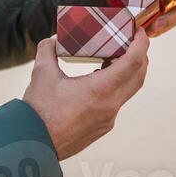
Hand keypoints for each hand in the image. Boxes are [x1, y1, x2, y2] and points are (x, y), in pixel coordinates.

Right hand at [22, 30, 149, 161]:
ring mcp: (108, 119)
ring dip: (128, 73)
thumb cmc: (39, 111)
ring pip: (128, 91)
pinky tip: (99, 81)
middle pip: (138, 77)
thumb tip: (53, 40)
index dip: (141, 44)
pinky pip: (117, 103)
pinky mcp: (103, 127)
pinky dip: (116, 88)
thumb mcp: (42, 73)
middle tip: (132, 42)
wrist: (34, 145)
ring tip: (114, 58)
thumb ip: (48, 50)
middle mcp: (110, 106)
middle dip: (140, 56)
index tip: (140, 31)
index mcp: (100, 90)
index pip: (133, 62)